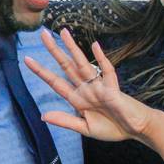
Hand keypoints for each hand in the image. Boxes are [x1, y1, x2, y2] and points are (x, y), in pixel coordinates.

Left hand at [24, 28, 158, 144]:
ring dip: (73, 48)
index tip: (27, 59)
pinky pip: (107, 71)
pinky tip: (94, 46)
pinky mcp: (112, 88)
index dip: (42, 71)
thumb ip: (65, 121)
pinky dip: (101, 59)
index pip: (56, 82)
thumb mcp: (85, 128)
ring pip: (83, 64)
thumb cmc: (112, 128)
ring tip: (63, 32)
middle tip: (42, 34)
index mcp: (77, 99)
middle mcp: (85, 88)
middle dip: (54, 51)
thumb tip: (43, 116)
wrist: (135, 130)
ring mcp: (98, 86)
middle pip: (66, 66)